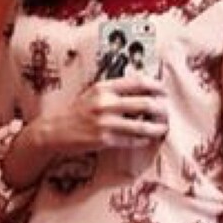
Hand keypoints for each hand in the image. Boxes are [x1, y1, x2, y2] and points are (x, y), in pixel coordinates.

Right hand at [49, 74, 169, 156]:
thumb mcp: (93, 93)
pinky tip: (147, 139)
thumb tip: (141, 88)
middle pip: (145, 103)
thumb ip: (114, 89)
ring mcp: (105, 122)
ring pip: (141, 125)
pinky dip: (142, 140)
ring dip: (156, 127)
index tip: (164, 90)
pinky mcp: (104, 140)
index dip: (156, 86)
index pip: (137, 82)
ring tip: (163, 128)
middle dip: (161, 108)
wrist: (56, 130)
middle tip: (167, 111)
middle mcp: (106, 102)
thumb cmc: (77, 111)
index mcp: (104, 87)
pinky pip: (131, 140)